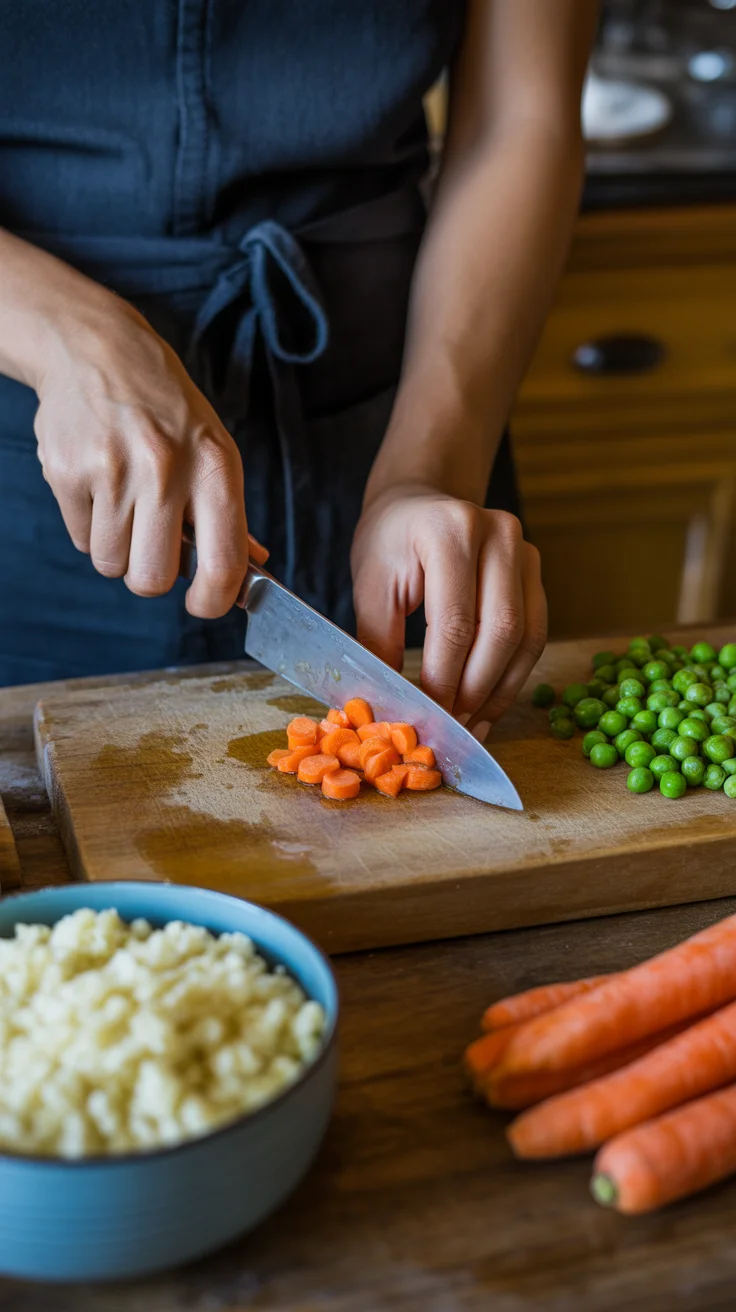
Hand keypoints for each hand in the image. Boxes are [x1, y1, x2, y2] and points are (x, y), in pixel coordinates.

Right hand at [34, 292, 252, 616]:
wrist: (98, 351)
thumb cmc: (168, 412)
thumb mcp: (214, 450)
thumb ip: (230, 516)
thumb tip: (253, 570)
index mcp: (213, 467)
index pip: (221, 563)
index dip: (212, 601)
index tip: (204, 603)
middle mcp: (164, 470)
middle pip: (152, 579)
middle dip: (152, 576)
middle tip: (154, 547)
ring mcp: (111, 470)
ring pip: (111, 564)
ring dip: (119, 549)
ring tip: (126, 506)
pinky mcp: (66, 471)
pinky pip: (81, 539)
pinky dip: (91, 526)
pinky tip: (100, 486)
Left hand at [351, 485, 546, 735]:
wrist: (420, 501)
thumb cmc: (390, 542)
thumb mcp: (371, 586)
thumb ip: (379, 643)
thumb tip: (392, 707)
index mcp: (450, 530)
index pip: (455, 621)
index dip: (444, 678)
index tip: (427, 716)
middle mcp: (499, 533)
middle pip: (501, 631)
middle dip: (475, 690)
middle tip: (451, 728)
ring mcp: (526, 550)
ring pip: (527, 637)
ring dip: (499, 690)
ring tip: (471, 725)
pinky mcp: (537, 571)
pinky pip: (535, 634)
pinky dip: (512, 675)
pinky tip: (488, 702)